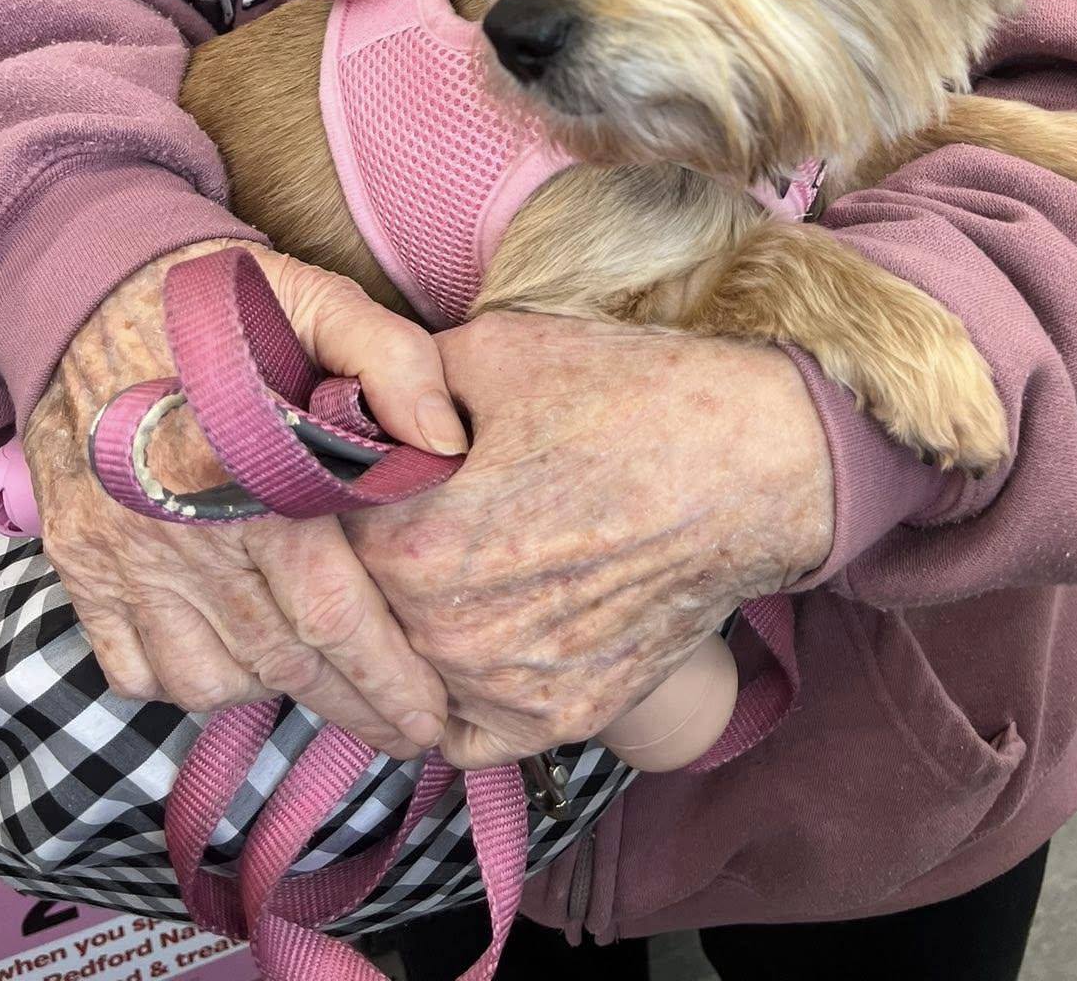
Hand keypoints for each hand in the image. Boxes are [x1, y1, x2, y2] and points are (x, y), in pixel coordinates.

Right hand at [23, 241, 468, 755]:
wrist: (94, 288)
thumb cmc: (228, 304)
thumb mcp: (323, 301)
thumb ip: (395, 360)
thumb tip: (449, 443)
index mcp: (247, 467)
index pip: (332, 608)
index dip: (387, 675)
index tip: (433, 714)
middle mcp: (179, 526)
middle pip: (282, 658)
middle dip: (355, 708)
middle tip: (409, 731)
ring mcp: (120, 554)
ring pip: (211, 676)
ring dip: (277, 692)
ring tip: (331, 682)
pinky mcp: (80, 564)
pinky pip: (136, 668)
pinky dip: (189, 680)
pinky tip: (236, 654)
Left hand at [345, 311, 833, 768]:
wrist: (756, 464)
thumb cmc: (631, 394)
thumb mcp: (495, 349)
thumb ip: (393, 384)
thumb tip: (342, 406)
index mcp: (416, 542)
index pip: (321, 530)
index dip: (337, 487)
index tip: (365, 462)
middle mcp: (449, 635)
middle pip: (357, 604)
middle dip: (372, 554)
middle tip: (419, 505)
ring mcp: (507, 690)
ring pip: (404, 668)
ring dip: (409, 623)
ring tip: (461, 558)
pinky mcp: (560, 719)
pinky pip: (464, 726)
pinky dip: (458, 689)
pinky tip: (480, 629)